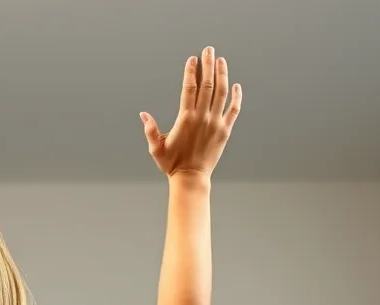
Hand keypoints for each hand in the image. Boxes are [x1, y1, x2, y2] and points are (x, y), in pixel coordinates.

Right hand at [141, 47, 241, 179]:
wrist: (190, 178)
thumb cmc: (172, 164)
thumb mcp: (156, 148)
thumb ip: (150, 130)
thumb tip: (143, 114)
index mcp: (185, 119)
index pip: (190, 88)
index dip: (191, 71)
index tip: (192, 59)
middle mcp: (202, 117)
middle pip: (207, 84)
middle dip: (208, 65)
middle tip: (208, 50)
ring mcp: (215, 123)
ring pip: (222, 92)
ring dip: (222, 74)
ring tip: (220, 60)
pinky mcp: (225, 131)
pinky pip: (233, 109)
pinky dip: (236, 96)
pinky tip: (236, 86)